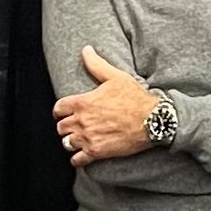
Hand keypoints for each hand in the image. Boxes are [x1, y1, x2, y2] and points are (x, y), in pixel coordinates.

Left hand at [53, 45, 155, 167]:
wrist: (151, 120)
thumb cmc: (135, 98)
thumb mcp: (115, 76)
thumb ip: (96, 64)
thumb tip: (86, 50)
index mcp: (83, 102)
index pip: (58, 108)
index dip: (60, 111)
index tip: (64, 112)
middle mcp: (82, 121)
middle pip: (61, 127)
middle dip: (65, 126)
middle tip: (72, 126)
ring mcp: (88, 138)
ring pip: (66, 143)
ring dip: (70, 141)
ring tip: (77, 140)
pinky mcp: (97, 152)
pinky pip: (77, 160)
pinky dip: (77, 159)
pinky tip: (82, 156)